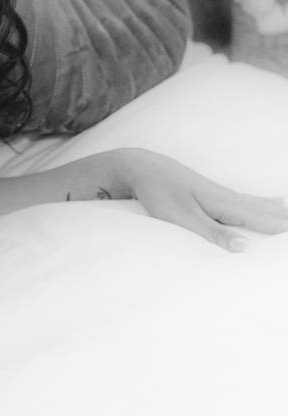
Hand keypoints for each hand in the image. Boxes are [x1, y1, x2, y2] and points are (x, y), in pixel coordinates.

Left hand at [117, 148, 287, 251]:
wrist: (142, 168)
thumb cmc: (160, 192)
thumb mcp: (183, 218)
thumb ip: (213, 233)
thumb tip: (245, 247)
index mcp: (223, 203)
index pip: (261, 220)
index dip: (281, 228)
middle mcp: (227, 197)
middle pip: (264, 211)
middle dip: (283, 219)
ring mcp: (221, 194)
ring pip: (258, 205)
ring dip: (277, 211)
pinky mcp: (213, 195)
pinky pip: (247, 202)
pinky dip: (264, 204)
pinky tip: (270, 202)